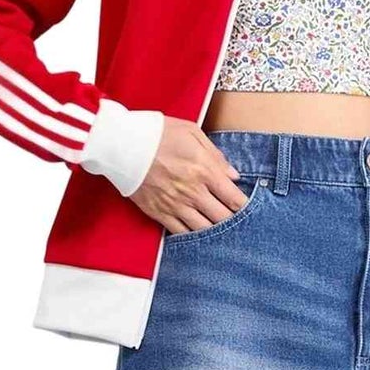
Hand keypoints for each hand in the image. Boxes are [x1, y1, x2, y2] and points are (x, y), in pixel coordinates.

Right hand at [131, 119, 251, 234]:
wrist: (121, 144)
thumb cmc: (156, 133)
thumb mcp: (191, 132)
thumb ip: (215, 155)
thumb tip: (233, 175)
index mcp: (204, 170)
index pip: (234, 198)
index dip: (245, 207)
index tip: (248, 209)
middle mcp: (193, 192)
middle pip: (222, 218)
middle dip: (234, 222)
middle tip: (239, 224)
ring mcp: (175, 205)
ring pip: (203, 229)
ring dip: (215, 232)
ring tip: (222, 232)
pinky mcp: (159, 213)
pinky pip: (180, 232)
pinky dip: (192, 236)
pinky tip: (198, 234)